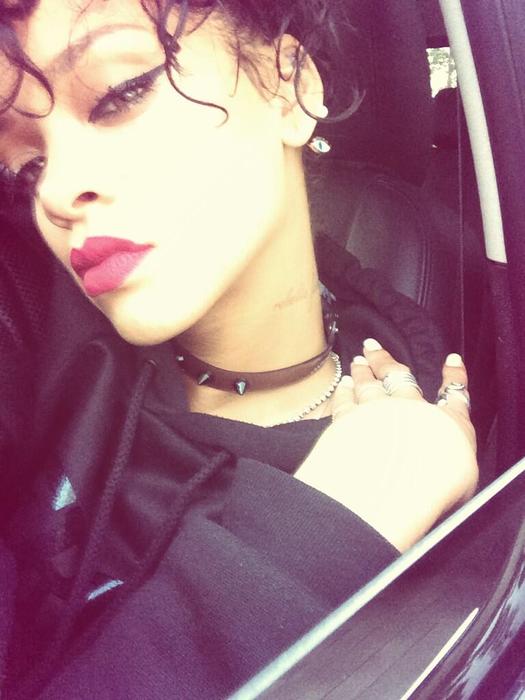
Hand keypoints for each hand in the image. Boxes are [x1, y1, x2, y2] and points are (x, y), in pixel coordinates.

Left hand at [294, 340, 478, 552]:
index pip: (455, 396)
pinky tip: (341, 387)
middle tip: (373, 346)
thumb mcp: (463, 480)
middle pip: (399, 377)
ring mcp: (376, 411)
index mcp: (448, 423)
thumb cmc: (437, 484)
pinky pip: (344, 402)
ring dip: (362, 372)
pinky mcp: (347, 422)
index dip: (455, 377)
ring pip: (368, 385)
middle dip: (387, 360)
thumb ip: (454, 464)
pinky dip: (343, 393)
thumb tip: (447, 466)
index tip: (452, 361)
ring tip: (357, 361)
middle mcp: (411, 409)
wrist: (396, 482)